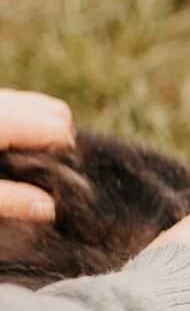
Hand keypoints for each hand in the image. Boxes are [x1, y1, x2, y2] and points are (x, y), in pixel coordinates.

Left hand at [0, 89, 74, 221]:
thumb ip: (10, 199)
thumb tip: (51, 209)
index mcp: (3, 121)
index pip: (59, 130)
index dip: (63, 156)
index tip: (49, 180)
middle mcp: (3, 101)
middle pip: (58, 112)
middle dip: (59, 139)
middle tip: (40, 169)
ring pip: (41, 106)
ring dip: (44, 130)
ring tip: (25, 159)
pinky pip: (23, 104)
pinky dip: (27, 122)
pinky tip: (9, 146)